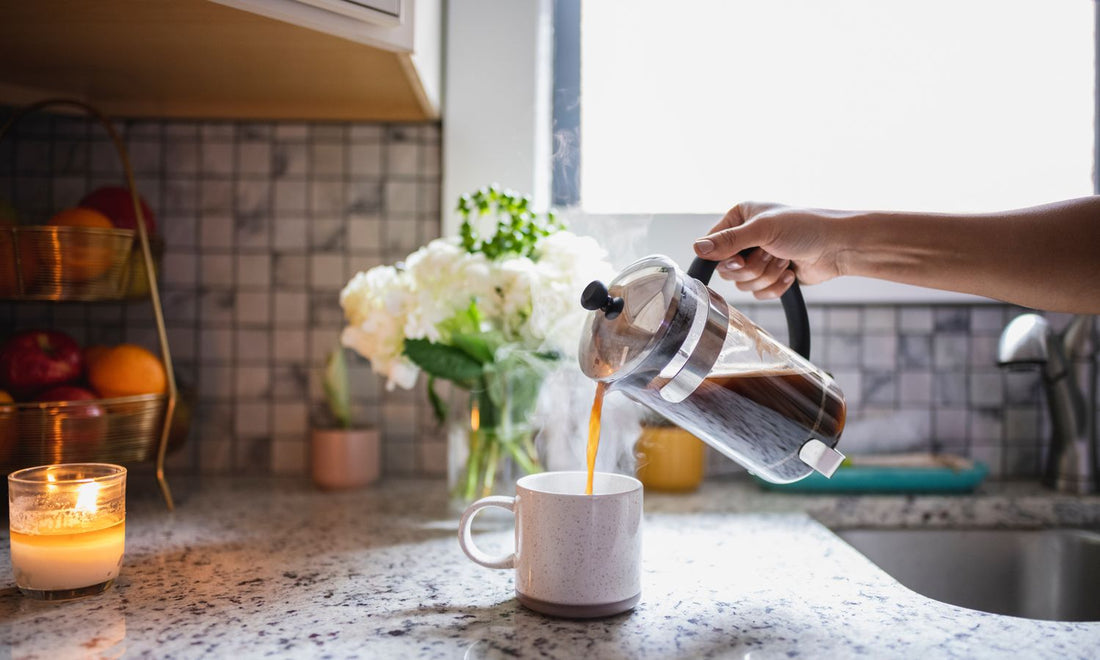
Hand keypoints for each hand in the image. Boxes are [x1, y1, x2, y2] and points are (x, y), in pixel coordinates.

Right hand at [693, 202, 843, 298]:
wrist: (838, 246)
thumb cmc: (805, 227)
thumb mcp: (763, 230)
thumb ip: (729, 240)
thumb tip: (697, 248)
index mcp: (739, 218)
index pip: (712, 245)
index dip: (726, 258)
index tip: (741, 257)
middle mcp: (745, 238)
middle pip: (727, 270)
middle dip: (752, 267)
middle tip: (771, 253)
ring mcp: (758, 258)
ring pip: (743, 284)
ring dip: (767, 275)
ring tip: (785, 259)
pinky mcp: (771, 277)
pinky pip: (759, 294)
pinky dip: (776, 287)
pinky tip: (790, 272)